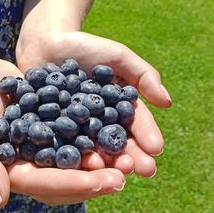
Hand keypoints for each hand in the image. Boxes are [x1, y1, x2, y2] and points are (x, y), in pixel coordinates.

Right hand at [0, 53, 124, 208]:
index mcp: (12, 173)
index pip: (44, 185)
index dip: (72, 184)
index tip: (101, 181)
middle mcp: (32, 165)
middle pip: (67, 180)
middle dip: (95, 180)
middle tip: (124, 176)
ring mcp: (45, 149)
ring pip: (78, 162)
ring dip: (103, 163)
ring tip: (129, 160)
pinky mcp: (55, 130)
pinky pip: (79, 138)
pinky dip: (98, 138)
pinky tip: (120, 132)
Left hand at [16, 31, 171, 176]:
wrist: (46, 40)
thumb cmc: (87, 47)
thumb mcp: (118, 57)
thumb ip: (143, 76)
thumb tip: (167, 103)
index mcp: (117, 110)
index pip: (135, 125)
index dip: (146, 137)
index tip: (156, 148)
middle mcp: (97, 124)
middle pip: (115, 143)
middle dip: (129, 157)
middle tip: (142, 170)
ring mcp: (73, 130)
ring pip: (90, 149)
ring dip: (103, 162)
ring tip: (112, 171)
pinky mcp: (49, 131)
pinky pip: (59, 144)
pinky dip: (68, 154)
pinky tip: (78, 165)